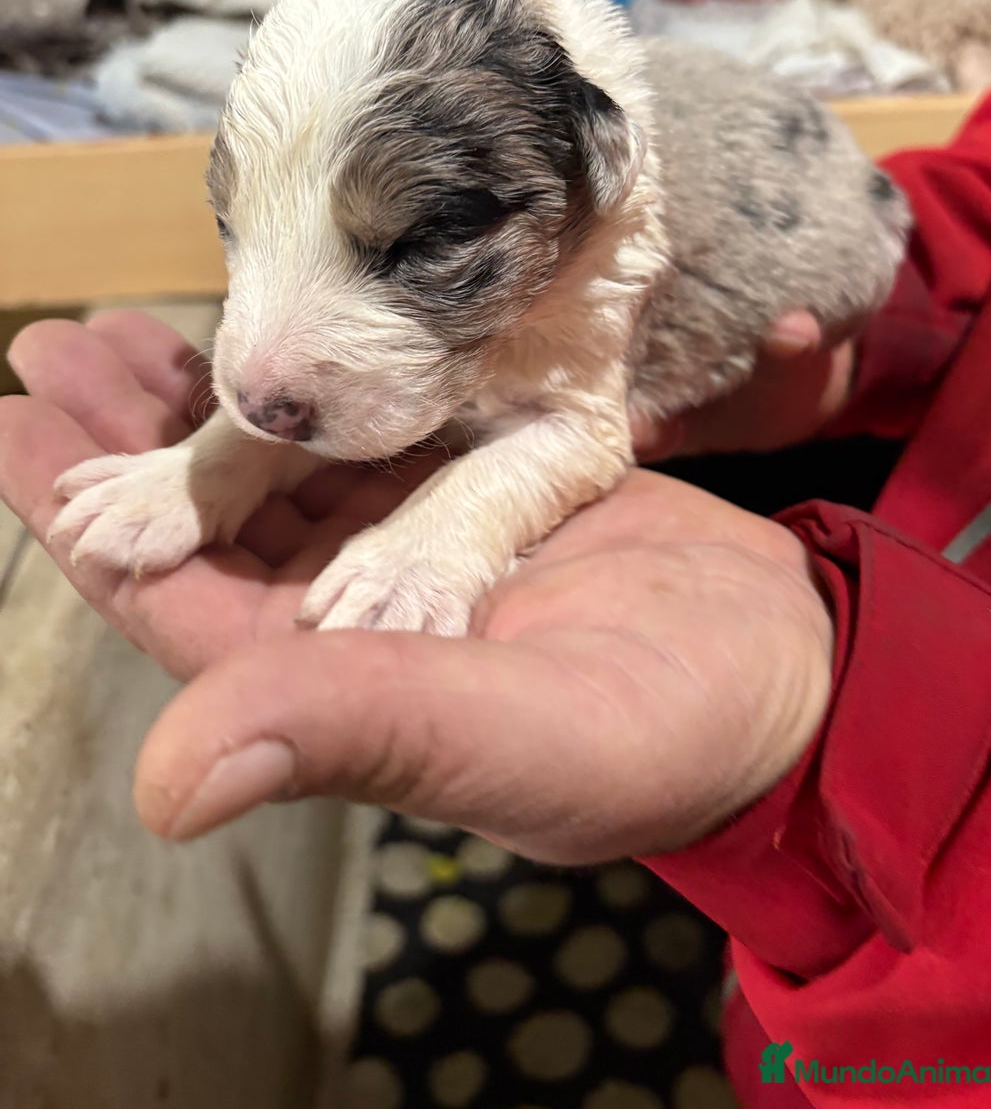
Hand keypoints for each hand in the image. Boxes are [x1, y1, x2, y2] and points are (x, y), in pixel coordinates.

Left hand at [0, 312, 833, 863]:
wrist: (787, 667)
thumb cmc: (669, 725)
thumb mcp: (521, 736)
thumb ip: (360, 734)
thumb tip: (164, 786)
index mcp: (338, 682)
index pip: (174, 602)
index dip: (90, 523)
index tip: (14, 426)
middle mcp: (356, 618)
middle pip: (208, 525)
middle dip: (123, 444)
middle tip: (55, 353)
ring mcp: (414, 551)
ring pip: (278, 473)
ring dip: (200, 403)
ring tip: (124, 330)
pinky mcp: (474, 496)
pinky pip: (369, 436)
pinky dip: (315, 386)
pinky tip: (281, 334)